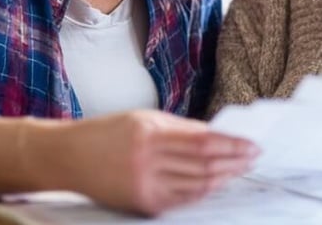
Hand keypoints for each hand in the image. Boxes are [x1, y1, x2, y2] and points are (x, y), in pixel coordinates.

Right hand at [37, 110, 257, 214]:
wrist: (67, 157)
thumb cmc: (106, 133)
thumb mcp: (143, 119)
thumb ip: (180, 128)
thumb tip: (217, 135)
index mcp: (149, 132)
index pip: (203, 140)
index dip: (231, 143)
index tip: (251, 143)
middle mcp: (147, 160)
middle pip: (204, 164)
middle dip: (234, 161)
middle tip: (254, 156)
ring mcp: (145, 184)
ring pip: (197, 184)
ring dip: (224, 178)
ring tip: (241, 169)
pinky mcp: (142, 203)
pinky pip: (182, 199)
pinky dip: (203, 192)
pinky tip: (216, 184)